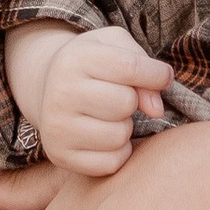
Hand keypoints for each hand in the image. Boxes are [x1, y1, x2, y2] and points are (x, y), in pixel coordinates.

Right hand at [16, 23, 173, 176]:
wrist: (49, 86)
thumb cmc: (93, 65)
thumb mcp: (116, 47)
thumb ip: (143, 66)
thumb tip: (156, 110)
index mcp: (75, 58)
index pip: (130, 67)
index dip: (156, 74)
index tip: (161, 76)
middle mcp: (60, 92)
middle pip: (125, 103)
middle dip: (132, 100)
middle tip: (118, 96)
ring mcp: (57, 127)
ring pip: (119, 136)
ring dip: (125, 127)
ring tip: (109, 116)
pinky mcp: (60, 155)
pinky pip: (111, 163)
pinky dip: (117, 151)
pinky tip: (104, 136)